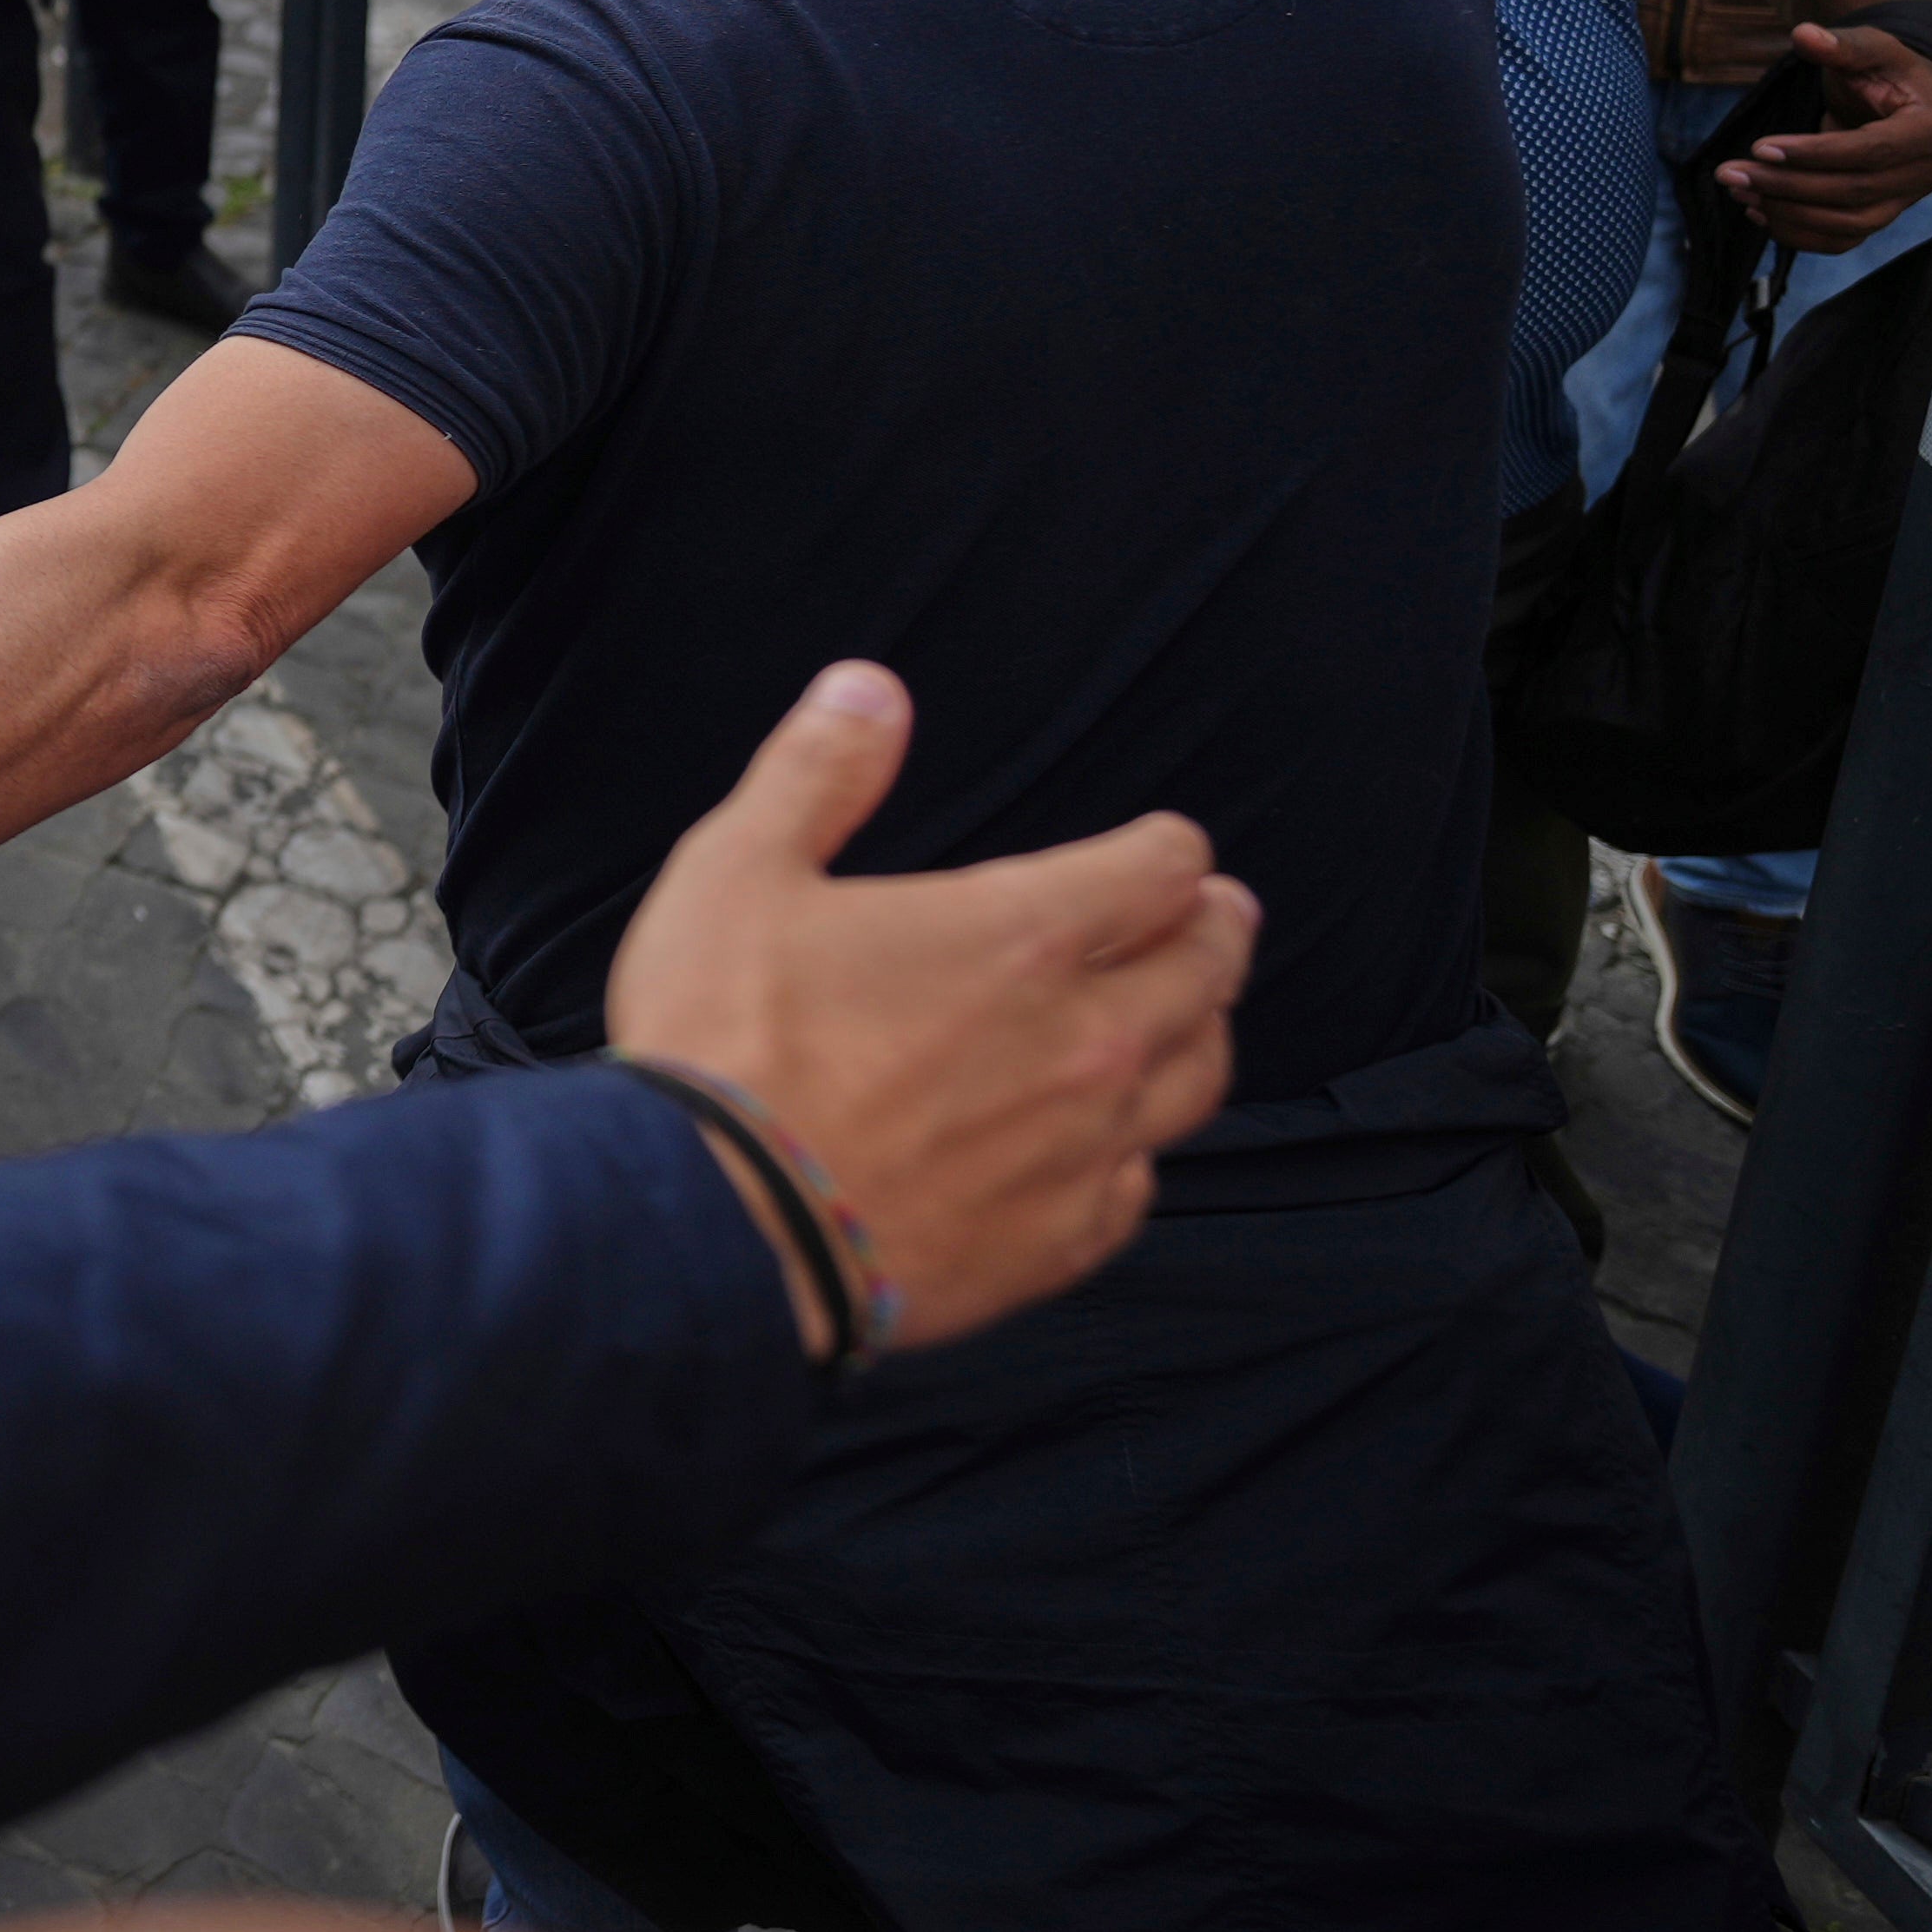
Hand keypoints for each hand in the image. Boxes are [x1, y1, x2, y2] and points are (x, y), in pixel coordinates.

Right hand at [601, 664, 1250, 1353]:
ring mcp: (1083, 1148)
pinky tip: (1112, 1148)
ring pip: (1197, 1079)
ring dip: (1201, 1033)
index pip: (1161, 870)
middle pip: (1205, 970)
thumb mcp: (738, 873)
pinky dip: (1136, 1154)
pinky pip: (1140, 1187)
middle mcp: (1085, 1038)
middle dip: (1213, 929)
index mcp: (1023, 934)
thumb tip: (871, 691)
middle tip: (1215, 915)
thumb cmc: (725, 1044)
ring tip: (1191, 1017)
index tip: (1164, 849)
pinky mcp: (1060, 1240)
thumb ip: (817, 774)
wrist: (716, 1229)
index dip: (1169, 849)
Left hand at [1718, 18, 1931, 250]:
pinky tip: (1759, 213)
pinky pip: (1842, 239)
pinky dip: (1800, 234)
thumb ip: (1841, 44)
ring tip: (1738, 191)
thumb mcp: (1872, 48)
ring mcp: (1907, 200)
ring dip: (1787, 213)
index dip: (1814, 153)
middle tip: (1730, 173)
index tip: (1760, 145)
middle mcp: (1927, 172)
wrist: (1909, 102)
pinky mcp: (1884, 216)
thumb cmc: (1889, 71)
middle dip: (1786, 185)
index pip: (1869, 151)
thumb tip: (1803, 33)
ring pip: (1847, 223)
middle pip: (1852, 192)